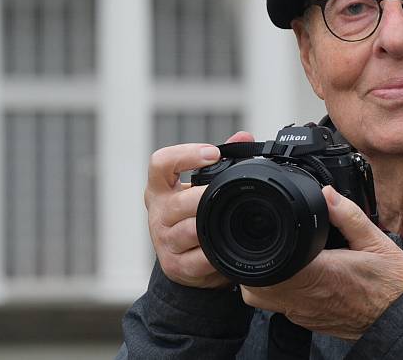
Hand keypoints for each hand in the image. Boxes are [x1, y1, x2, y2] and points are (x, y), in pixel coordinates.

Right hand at [145, 131, 254, 287]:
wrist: (183, 263)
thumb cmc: (191, 217)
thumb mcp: (198, 188)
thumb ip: (222, 161)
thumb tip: (244, 137)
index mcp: (161, 188)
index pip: (160, 164)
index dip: (184, 155)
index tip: (212, 153)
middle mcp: (159, 213)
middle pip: (178, 202)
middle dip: (204, 197)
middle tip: (226, 191)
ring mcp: (164, 241)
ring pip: (187, 231)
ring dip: (209, 226)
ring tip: (227, 219)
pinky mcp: (175, 265)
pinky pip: (197, 259)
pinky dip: (213, 254)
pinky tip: (224, 248)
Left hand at [239, 186, 402, 340]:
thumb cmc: (393, 286)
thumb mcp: (376, 242)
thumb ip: (348, 215)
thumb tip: (326, 193)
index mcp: (319, 275)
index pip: (272, 265)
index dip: (264, 248)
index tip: (272, 233)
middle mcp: (306, 299)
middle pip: (256, 287)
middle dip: (257, 263)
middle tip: (272, 244)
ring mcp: (304, 314)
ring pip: (264, 300)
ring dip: (264, 279)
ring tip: (282, 259)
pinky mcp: (309, 322)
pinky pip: (281, 306)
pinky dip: (280, 290)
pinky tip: (298, 276)